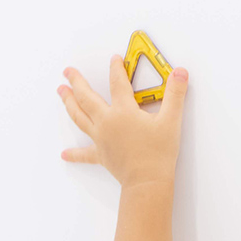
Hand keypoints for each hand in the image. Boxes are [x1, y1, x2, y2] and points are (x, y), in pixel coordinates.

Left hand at [57, 56, 188, 188]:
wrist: (147, 181)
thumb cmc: (158, 153)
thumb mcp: (171, 120)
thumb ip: (175, 94)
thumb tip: (179, 73)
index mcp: (123, 111)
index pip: (118, 83)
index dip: (116, 69)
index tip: (114, 59)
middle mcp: (107, 122)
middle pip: (87, 97)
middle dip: (76, 81)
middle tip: (68, 71)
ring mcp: (101, 138)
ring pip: (79, 117)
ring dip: (68, 103)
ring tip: (61, 92)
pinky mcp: (102, 155)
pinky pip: (84, 154)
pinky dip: (74, 154)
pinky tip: (65, 154)